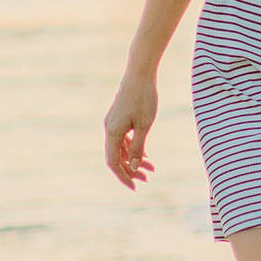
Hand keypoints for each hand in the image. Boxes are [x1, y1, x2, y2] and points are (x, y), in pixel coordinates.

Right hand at [104, 68, 158, 190]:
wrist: (139, 73)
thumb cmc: (144, 98)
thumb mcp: (145, 125)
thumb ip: (139, 147)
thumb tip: (135, 168)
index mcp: (113, 132)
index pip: (114, 162)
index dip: (123, 176)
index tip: (135, 187)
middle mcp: (109, 129)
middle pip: (116, 157)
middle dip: (130, 170)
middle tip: (146, 180)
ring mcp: (113, 123)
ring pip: (121, 148)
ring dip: (134, 160)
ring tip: (151, 168)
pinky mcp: (119, 117)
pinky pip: (123, 139)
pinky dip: (133, 148)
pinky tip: (145, 154)